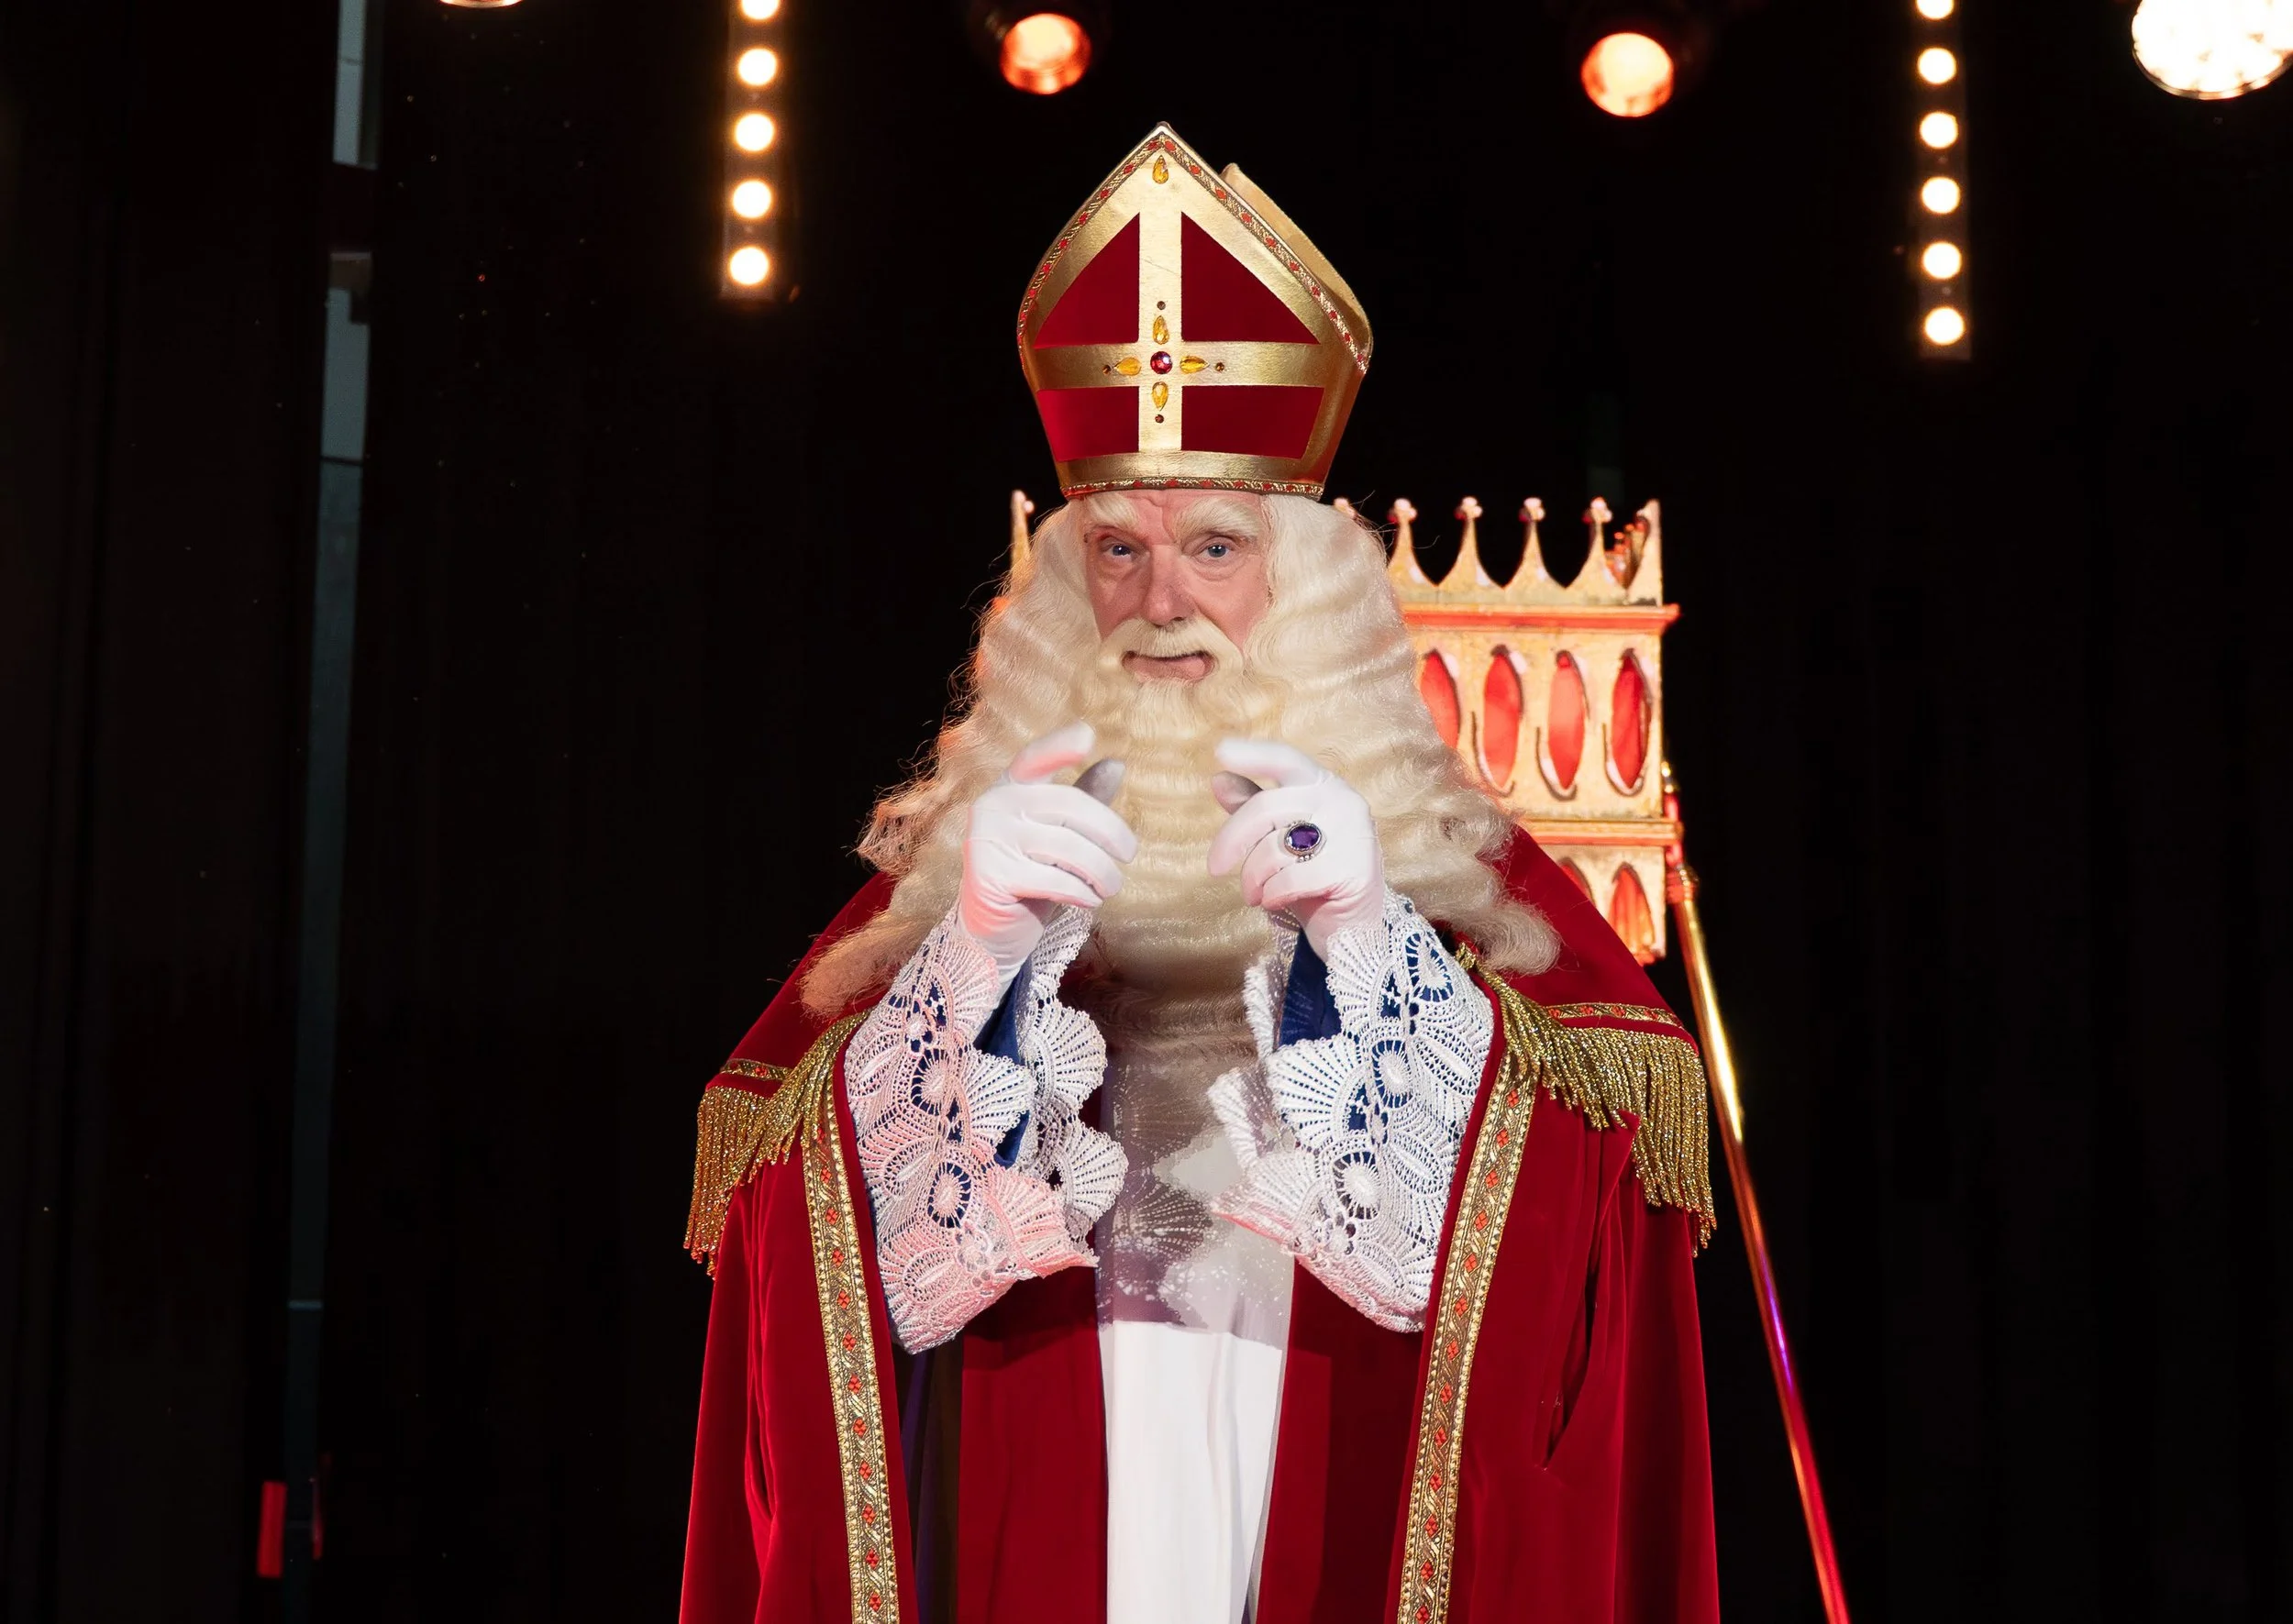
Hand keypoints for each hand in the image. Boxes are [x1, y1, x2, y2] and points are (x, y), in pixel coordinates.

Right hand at [961, 723, 1139, 985]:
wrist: (994, 930)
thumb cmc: (1034, 876)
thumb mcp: (1061, 835)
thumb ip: (1085, 800)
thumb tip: (1117, 764)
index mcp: (1010, 787)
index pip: (1035, 759)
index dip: (1059, 746)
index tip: (1087, 738)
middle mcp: (993, 804)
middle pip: (1070, 804)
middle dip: (1111, 832)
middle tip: (1129, 855)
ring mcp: (988, 838)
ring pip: (1069, 847)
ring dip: (1102, 872)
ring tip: (1111, 887)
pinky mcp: (991, 874)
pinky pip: (1054, 879)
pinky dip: (1082, 893)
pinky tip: (1089, 901)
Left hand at [1206, 740, 1383, 959]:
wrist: (1351, 926)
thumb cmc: (1310, 876)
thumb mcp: (1278, 838)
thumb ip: (1253, 807)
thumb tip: (1218, 780)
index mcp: (1323, 785)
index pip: (1286, 760)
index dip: (1254, 755)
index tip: (1222, 752)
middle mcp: (1341, 801)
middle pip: (1265, 808)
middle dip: (1231, 841)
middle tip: (1214, 868)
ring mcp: (1352, 833)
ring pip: (1274, 847)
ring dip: (1252, 878)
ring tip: (1254, 893)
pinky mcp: (1354, 869)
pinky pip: (1291, 879)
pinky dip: (1273, 895)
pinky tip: (1275, 901)